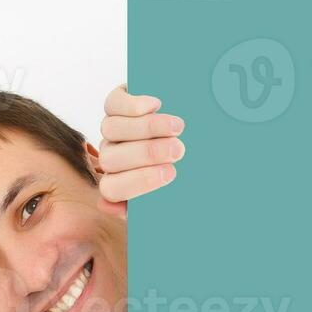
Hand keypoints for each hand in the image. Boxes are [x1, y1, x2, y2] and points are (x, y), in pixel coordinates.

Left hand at [96, 85, 185, 217]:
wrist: (202, 130)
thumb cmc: (194, 170)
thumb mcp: (182, 192)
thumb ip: (159, 206)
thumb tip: (110, 207)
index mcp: (121, 184)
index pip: (112, 189)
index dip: (137, 182)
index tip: (171, 173)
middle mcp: (113, 158)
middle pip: (111, 159)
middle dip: (146, 154)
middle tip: (179, 150)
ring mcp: (114, 131)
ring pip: (111, 130)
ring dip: (146, 128)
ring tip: (178, 127)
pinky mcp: (118, 104)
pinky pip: (113, 104)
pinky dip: (132, 104)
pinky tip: (156, 105)